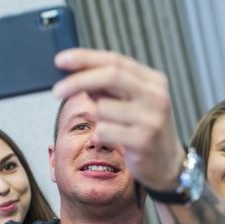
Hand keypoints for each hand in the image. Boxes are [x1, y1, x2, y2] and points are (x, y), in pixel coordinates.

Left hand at [53, 49, 184, 190]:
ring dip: (97, 118)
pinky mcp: (142, 141)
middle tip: (56, 90)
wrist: (167, 165)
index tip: (60, 60)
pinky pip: (104, 131)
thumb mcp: (132, 103)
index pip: (115, 61)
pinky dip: (100, 135)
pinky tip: (114, 141)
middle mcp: (155, 96)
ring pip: (103, 108)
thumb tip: (76, 76)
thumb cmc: (143, 130)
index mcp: (153, 81)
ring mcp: (151, 119)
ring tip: (113, 128)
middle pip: (110, 76)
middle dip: (78, 81)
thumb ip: (109, 88)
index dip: (85, 58)